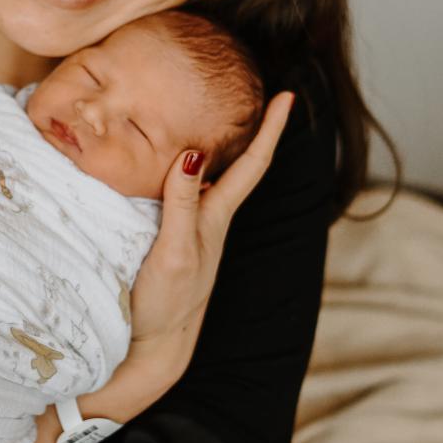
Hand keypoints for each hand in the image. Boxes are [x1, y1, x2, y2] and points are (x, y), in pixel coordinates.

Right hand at [128, 91, 295, 367]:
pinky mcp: (175, 241)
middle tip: (257, 93)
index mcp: (216, 217)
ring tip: (221, 116)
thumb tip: (193, 153)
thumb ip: (182, 204)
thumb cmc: (166, 304)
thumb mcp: (175, 251)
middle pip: (240, 166)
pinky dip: (190, 171)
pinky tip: (178, 166)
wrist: (154, 349)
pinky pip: (190, 194)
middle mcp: (211, 219)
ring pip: (216, 179)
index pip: (252, 164)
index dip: (271, 130)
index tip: (288, 96)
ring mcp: (195, 232)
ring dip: (223, 148)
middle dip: (253, 129)